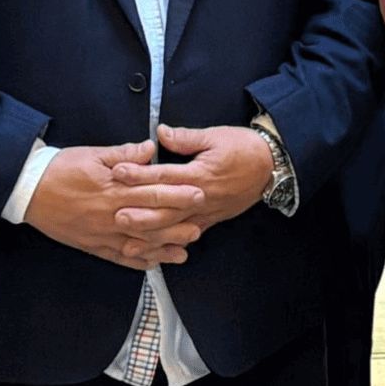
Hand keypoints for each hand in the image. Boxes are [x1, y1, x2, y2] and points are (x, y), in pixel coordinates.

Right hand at [25, 144, 204, 268]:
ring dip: (161, 248)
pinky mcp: (91, 245)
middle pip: (150, 220)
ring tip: (184, 251)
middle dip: (176, 225)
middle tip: (199, 227)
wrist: (28, 189)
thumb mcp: (94, 154)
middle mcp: (110, 214)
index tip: (199, 193)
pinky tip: (153, 264)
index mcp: (113, 189)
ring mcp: (101, 233)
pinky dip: (136, 262)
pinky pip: (117, 257)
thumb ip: (124, 154)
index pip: (152, 192)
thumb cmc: (61, 168)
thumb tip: (151, 148)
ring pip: (137, 243)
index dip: (178, 194)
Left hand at [112, 124, 273, 242]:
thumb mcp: (215, 136)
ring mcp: (205, 212)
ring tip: (128, 241)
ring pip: (174, 228)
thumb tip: (161, 133)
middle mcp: (200, 197)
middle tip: (114, 215)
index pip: (163, 175)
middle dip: (139, 212)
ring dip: (150, 236)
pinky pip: (187, 236)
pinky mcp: (210, 220)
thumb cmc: (243, 148)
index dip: (139, 174)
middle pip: (165, 208)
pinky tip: (155, 252)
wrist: (270, 166)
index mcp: (199, 174)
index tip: (117, 172)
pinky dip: (170, 246)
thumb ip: (186, 137)